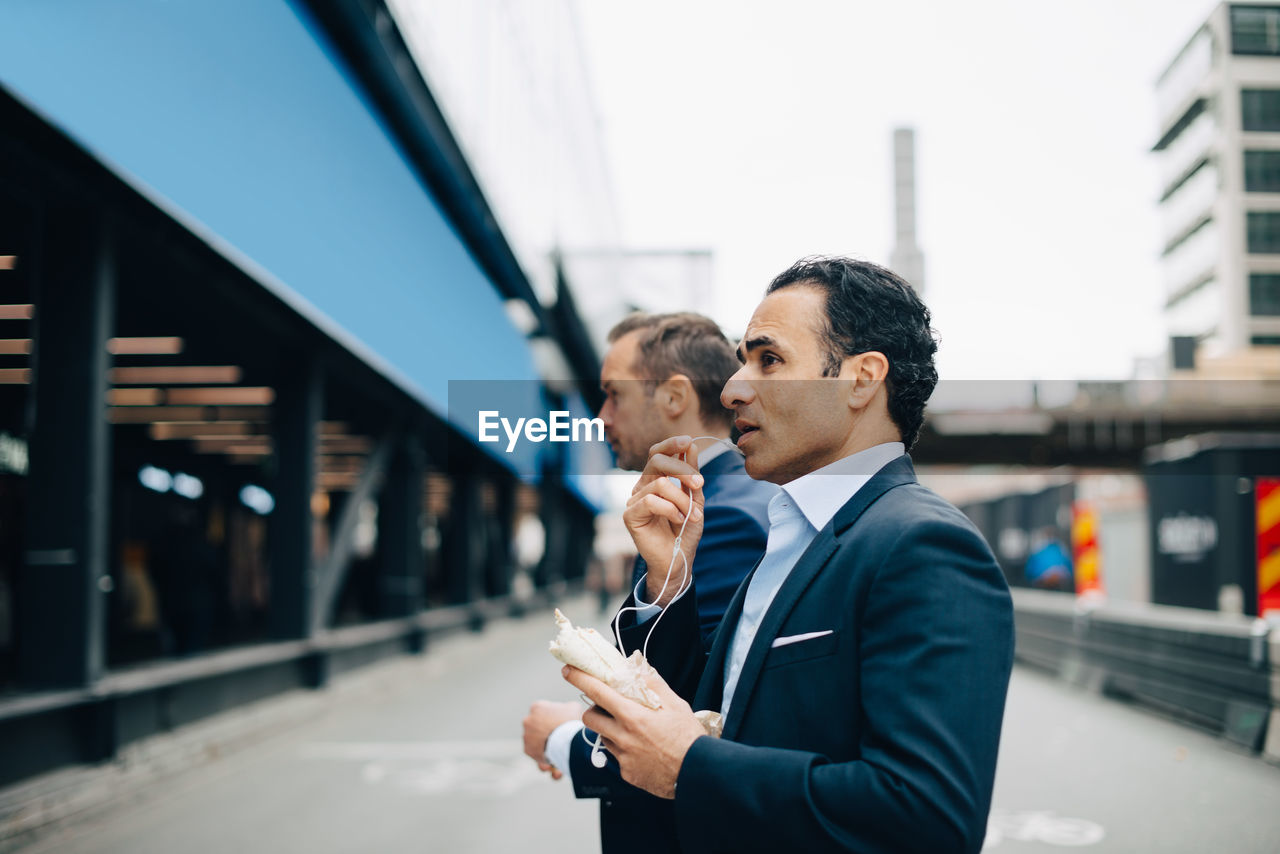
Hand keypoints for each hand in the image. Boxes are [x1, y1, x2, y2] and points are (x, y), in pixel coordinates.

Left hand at [522, 699, 580, 779]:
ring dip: (547, 749)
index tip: (561, 726)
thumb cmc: (572, 721)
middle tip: (560, 743)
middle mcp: (528, 720)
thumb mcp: (573, 708)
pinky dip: (545, 759)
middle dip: (548, 736)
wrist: (567, 738)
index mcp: (537, 707)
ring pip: (537, 743)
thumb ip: (566, 709)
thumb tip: (568, 713)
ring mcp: (526, 735)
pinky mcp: (527, 749)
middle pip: (539, 729)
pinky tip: (556, 763)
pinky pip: (537, 754)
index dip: (553, 721)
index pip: (543, 713)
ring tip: (560, 755)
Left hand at [562, 664, 704, 798]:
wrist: (696, 773)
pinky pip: (616, 756)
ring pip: (603, 737)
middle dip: (593, 709)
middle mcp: (623, 736)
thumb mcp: (676, 704)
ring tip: (631, 728)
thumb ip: (653, 685)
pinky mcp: (626, 773)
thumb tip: (638, 669)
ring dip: (609, 729)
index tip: (568, 670)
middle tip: (607, 706)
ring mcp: (623, 757)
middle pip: (589, 717)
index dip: (579, 678)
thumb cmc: (688, 737)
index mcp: (632, 716)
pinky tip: (642, 749)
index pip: (597, 692)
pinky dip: (623, 749)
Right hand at [624, 436, 704, 605]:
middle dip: (682, 469)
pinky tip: (678, 520)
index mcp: (655, 479)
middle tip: (699, 485)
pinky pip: (651, 501)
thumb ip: (691, 474)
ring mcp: (634, 500)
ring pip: (660, 484)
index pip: (657, 453)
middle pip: (656, 461)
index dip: (671, 444)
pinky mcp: (630, 515)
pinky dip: (671, 510)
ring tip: (691, 515)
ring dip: (682, 499)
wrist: (678, 559)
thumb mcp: (695, 499)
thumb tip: (691, 446)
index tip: (688, 442)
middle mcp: (642, 486)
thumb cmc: (685, 530)